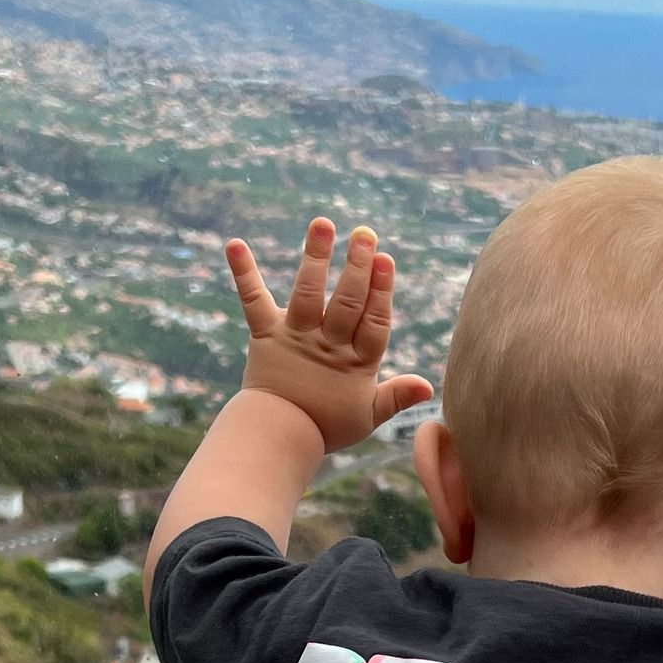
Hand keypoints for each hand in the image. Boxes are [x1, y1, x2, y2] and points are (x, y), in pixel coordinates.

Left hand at [225, 217, 433, 451]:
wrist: (278, 438)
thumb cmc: (326, 427)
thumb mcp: (368, 415)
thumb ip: (397, 396)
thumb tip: (428, 385)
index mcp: (356, 363)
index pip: (373, 323)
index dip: (380, 292)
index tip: (385, 261)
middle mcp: (327, 345)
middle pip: (346, 302)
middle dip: (356, 266)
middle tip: (364, 234)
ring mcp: (296, 337)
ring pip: (308, 293)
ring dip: (315, 257)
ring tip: (322, 224)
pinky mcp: (265, 336)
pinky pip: (253, 300)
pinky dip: (243, 271)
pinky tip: (234, 244)